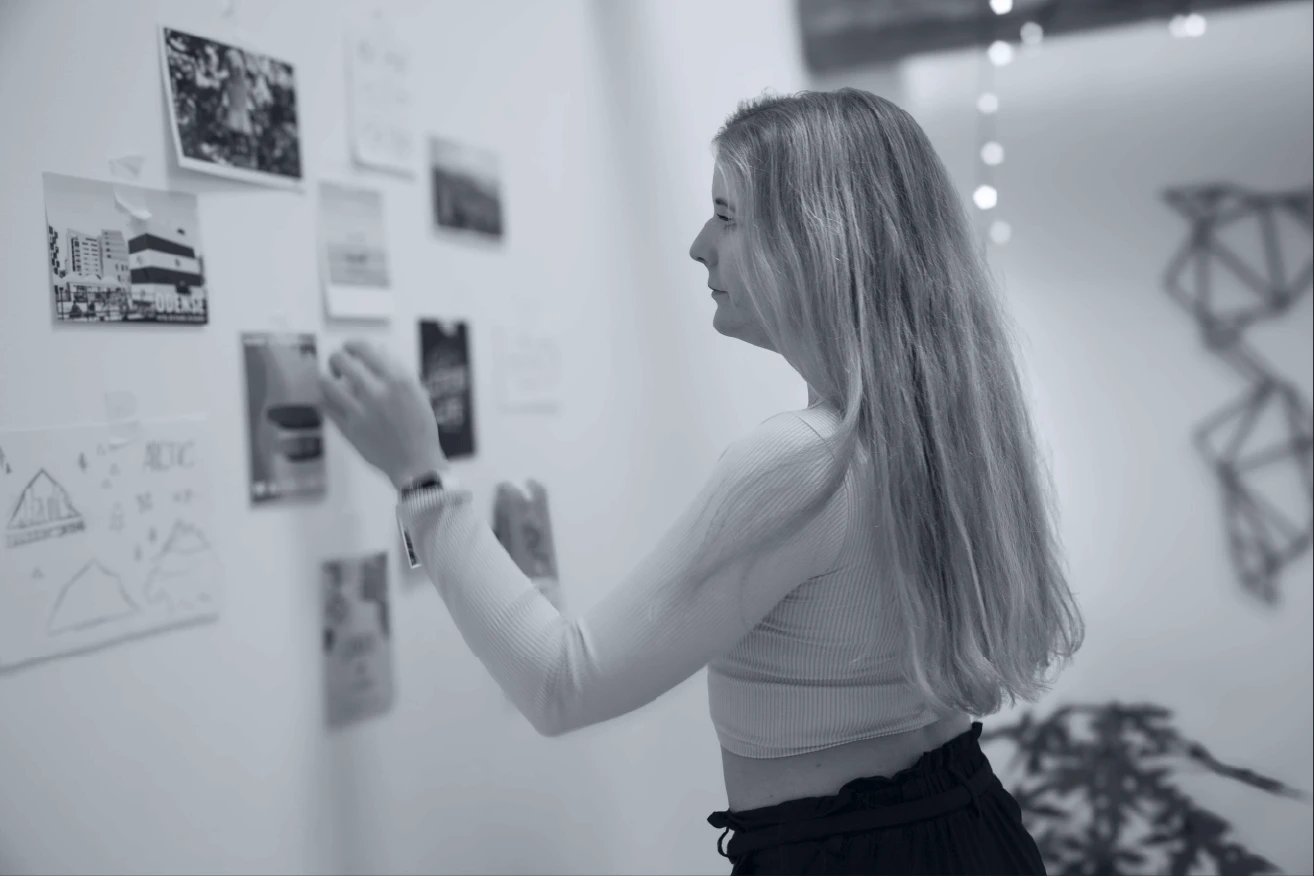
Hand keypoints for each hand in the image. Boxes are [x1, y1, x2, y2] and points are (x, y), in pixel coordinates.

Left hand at [319, 340, 446, 489]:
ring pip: (325, 383)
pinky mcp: (348, 429)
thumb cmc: (420, 428)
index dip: (352, 344)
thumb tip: (378, 349)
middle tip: (339, 364)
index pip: (363, 348)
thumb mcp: (417, 393)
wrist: (416, 463)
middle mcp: (377, 393)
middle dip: (336, 358)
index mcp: (397, 380)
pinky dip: (325, 399)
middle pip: (341, 360)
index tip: (350, 348)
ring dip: (326, 378)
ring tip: (331, 381)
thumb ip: (397, 370)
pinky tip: (331, 400)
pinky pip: (325, 407)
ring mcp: (360, 412)